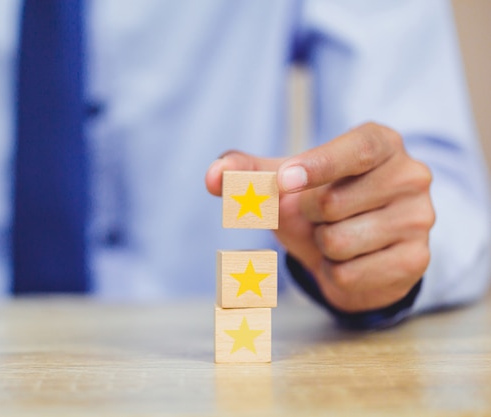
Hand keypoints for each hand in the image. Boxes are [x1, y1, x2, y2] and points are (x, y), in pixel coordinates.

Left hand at [205, 122, 434, 311]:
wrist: (354, 249)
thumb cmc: (317, 202)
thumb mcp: (283, 183)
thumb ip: (245, 172)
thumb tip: (212, 176)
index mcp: (381, 143)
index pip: (357, 149)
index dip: (319, 165)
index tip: (285, 181)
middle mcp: (411, 175)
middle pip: (333, 203)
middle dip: (309, 215)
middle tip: (322, 214)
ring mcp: (420, 219)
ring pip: (338, 242)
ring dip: (321, 246)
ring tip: (337, 236)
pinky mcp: (417, 260)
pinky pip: (348, 274)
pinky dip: (334, 272)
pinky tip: (351, 260)